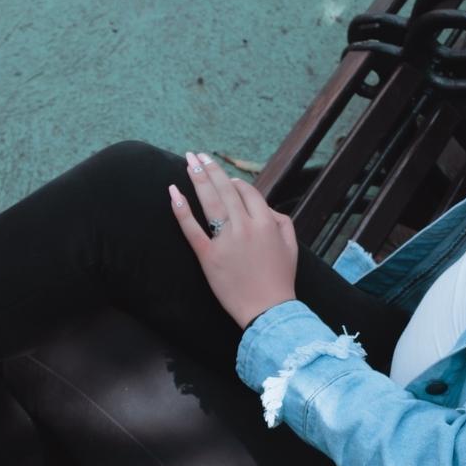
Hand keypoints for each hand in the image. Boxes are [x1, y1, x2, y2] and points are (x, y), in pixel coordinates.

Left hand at [169, 152, 298, 327]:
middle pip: (225, 190)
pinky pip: (192, 230)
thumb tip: (266, 207)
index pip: (247, 192)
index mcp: (266, 223)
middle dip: (210, 169)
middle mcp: (245, 227)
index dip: (235, 183)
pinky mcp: (209, 257)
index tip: (226, 178)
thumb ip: (282, 220)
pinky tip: (174, 193)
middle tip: (197, 155)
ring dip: (198, 179)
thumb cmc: (281, 280)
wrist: (268, 310)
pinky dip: (182, 210)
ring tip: (188, 162)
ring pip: (210, 203)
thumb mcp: (292, 246)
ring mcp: (226, 241)